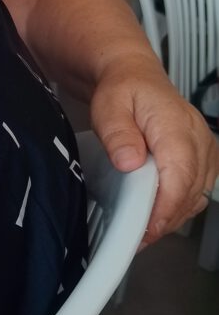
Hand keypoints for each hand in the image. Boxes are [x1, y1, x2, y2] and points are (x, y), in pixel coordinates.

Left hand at [91, 54, 218, 242]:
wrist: (135, 77)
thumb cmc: (122, 91)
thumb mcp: (108, 106)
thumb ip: (118, 133)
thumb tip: (130, 162)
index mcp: (176, 125)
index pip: (180, 174)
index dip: (166, 207)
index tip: (148, 228)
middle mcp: (198, 137)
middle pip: (192, 190)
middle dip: (166, 219)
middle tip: (137, 237)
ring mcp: (204, 148)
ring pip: (198, 194)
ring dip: (174, 215)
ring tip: (144, 229)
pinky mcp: (203, 157)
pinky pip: (199, 189)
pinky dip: (181, 205)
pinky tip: (159, 214)